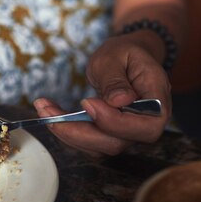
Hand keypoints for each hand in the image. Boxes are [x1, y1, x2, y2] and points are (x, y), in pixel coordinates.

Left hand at [33, 31, 171, 155]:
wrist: (125, 58)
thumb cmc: (123, 53)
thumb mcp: (116, 54)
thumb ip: (115, 78)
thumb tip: (119, 100)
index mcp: (157, 99)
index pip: (146, 126)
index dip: (116, 122)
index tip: (87, 102)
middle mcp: (146, 123)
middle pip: (118, 143)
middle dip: (79, 131)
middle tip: (49, 110)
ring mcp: (127, 133)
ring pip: (98, 147)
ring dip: (66, 131)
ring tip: (43, 107)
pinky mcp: (108, 135)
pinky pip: (87, 143)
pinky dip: (65, 130)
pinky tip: (49, 111)